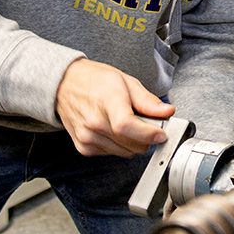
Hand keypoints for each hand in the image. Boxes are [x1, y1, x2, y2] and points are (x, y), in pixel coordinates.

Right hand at [55, 59, 174, 156]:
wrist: (65, 85)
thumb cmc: (95, 80)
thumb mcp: (126, 81)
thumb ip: (148, 101)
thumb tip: (167, 112)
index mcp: (107, 102)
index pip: (127, 126)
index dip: (148, 133)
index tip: (161, 133)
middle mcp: (94, 123)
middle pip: (131, 144)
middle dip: (146, 137)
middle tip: (146, 122)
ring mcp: (87, 137)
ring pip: (125, 152)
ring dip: (133, 142)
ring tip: (127, 122)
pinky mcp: (84, 148)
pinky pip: (112, 154)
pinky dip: (119, 145)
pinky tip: (113, 129)